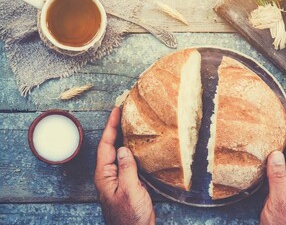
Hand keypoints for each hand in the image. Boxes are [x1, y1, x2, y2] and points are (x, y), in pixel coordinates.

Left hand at [94, 107, 154, 224]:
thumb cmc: (130, 217)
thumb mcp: (129, 190)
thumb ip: (126, 168)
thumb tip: (123, 148)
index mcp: (105, 175)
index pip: (105, 145)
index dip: (110, 126)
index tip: (116, 110)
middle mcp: (109, 174)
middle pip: (110, 146)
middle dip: (115, 128)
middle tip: (124, 111)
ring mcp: (118, 178)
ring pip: (119, 152)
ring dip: (124, 137)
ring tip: (131, 122)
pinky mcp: (128, 182)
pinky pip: (128, 161)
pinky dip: (133, 149)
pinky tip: (140, 145)